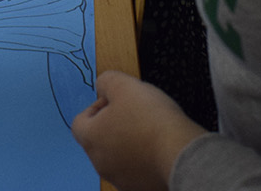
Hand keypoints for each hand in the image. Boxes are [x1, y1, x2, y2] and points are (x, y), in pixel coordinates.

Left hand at [72, 70, 206, 190]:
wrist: (180, 153)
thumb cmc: (151, 119)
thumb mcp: (124, 84)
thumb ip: (106, 81)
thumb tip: (103, 86)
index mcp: (90, 138)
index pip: (80, 122)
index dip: (97, 107)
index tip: (116, 102)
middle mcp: (99, 162)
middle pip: (99, 139)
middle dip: (114, 124)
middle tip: (136, 113)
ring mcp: (118, 178)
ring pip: (116, 156)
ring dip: (128, 143)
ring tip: (150, 131)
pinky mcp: (138, 187)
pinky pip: (134, 170)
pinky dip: (142, 160)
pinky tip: (158, 148)